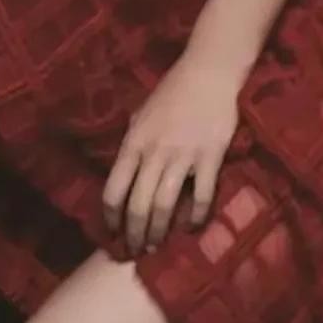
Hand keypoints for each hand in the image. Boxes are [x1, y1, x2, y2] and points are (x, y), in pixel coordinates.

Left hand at [102, 53, 240, 256]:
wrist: (208, 72)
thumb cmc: (173, 91)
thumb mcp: (141, 114)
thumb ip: (134, 142)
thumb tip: (127, 169)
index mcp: (134, 143)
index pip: (114, 190)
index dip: (111, 217)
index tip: (114, 232)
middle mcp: (154, 153)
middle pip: (137, 205)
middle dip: (135, 233)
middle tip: (137, 249)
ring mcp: (183, 156)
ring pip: (165, 206)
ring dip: (159, 231)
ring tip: (158, 245)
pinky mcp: (210, 157)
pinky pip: (202, 196)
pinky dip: (197, 217)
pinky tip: (192, 227)